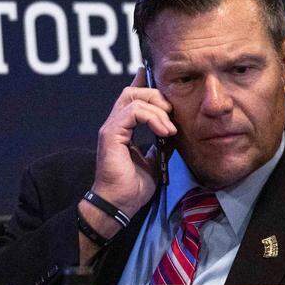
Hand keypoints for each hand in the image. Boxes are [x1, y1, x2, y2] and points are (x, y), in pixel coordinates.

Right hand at [92, 67, 176, 216]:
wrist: (120, 205)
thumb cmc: (133, 187)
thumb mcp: (155, 160)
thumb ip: (161, 143)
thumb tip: (173, 132)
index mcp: (123, 128)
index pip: (132, 97)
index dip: (144, 84)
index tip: (159, 78)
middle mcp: (115, 124)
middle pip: (133, 92)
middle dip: (156, 96)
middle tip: (172, 112)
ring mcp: (111, 127)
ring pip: (133, 98)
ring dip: (157, 109)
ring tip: (169, 127)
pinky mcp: (111, 134)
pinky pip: (132, 112)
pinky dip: (152, 117)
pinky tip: (164, 131)